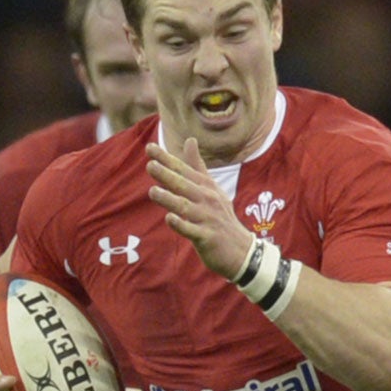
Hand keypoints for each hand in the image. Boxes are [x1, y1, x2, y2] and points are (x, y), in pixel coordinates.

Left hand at [146, 139, 255, 279]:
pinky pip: (192, 231)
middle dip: (167, 175)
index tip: (149, 148)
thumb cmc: (220, 217)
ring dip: (170, 199)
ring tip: (152, 191)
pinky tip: (169, 218)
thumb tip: (190, 140)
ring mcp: (208, 219)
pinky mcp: (207, 238)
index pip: (183, 170)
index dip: (167, 159)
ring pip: (185, 207)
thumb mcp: (211, 188)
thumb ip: (197, 166)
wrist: (241, 250)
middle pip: (184, 185)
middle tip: (150, 165)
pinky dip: (181, 224)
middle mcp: (207, 200)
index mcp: (205, 187)